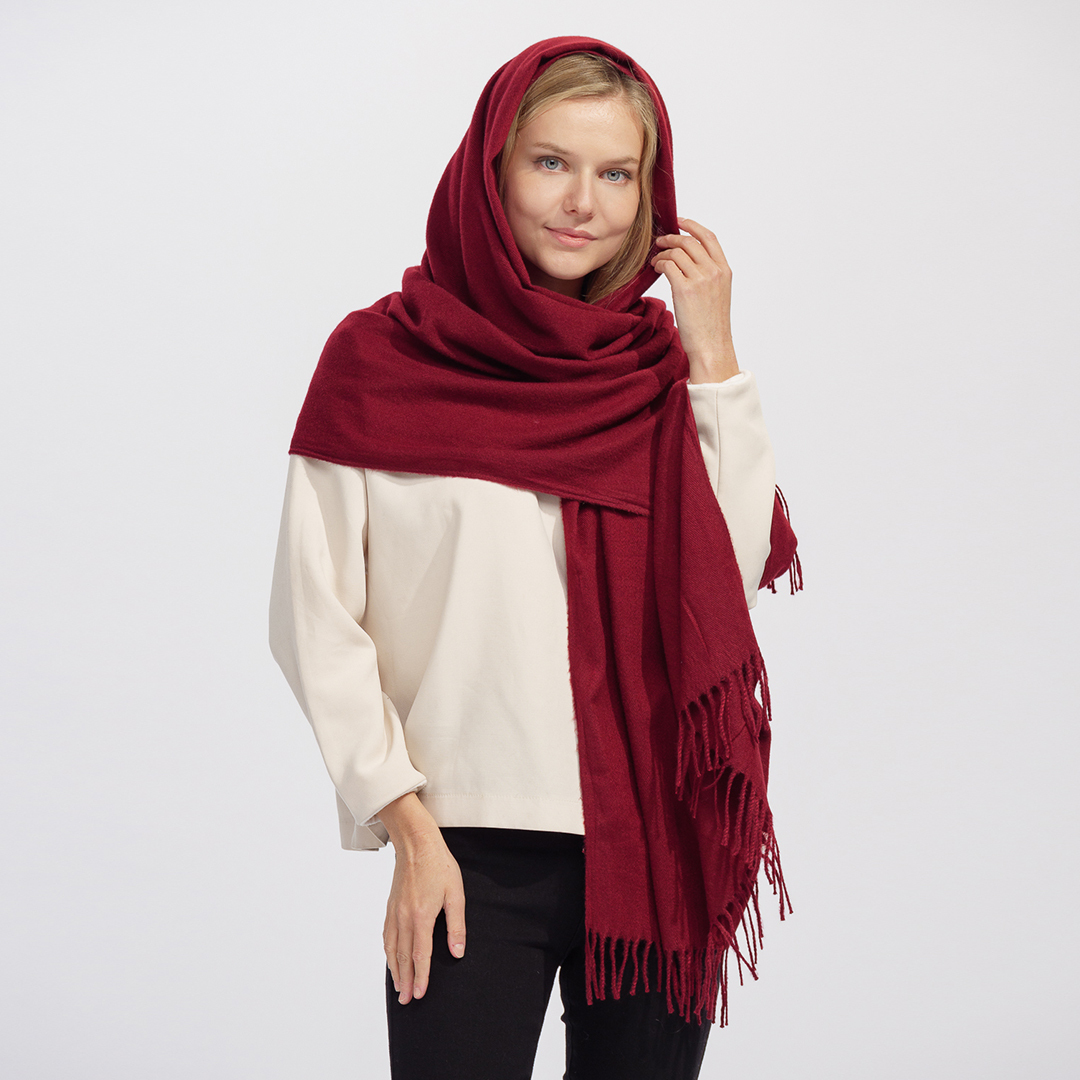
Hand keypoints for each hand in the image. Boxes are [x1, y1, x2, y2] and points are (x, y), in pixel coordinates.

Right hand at [379, 793, 465, 1003]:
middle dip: (406, 980)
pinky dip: (387, 951)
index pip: (420, 955)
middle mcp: (404, 917)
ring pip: (391, 948)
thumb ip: (456, 925)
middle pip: (403, 956)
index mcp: (422, 916)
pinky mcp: (390, 905)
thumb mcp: (455, 893)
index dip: (422, 977)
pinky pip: (386, 934)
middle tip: (407, 1000)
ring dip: (395, 970)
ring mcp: (395, 911)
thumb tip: (457, 952)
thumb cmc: (439, 865)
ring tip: (398, 987)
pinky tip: (390, 958)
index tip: (421, 994)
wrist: (416, 842)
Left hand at [651, 217, 739, 382]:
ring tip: (656, 261)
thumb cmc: (710, 326)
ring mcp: (700, 279)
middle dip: (671, 238)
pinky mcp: (684, 289)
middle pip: (689, 241)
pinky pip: (667, 265)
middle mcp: (714, 271)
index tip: (679, 222)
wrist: (711, 346)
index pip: (709, 237)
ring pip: (677, 252)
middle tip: (659, 242)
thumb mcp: (717, 295)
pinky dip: (659, 263)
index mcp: (725, 270)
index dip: (692, 226)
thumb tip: (687, 261)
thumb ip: (708, 275)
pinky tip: (655, 269)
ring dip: (662, 253)